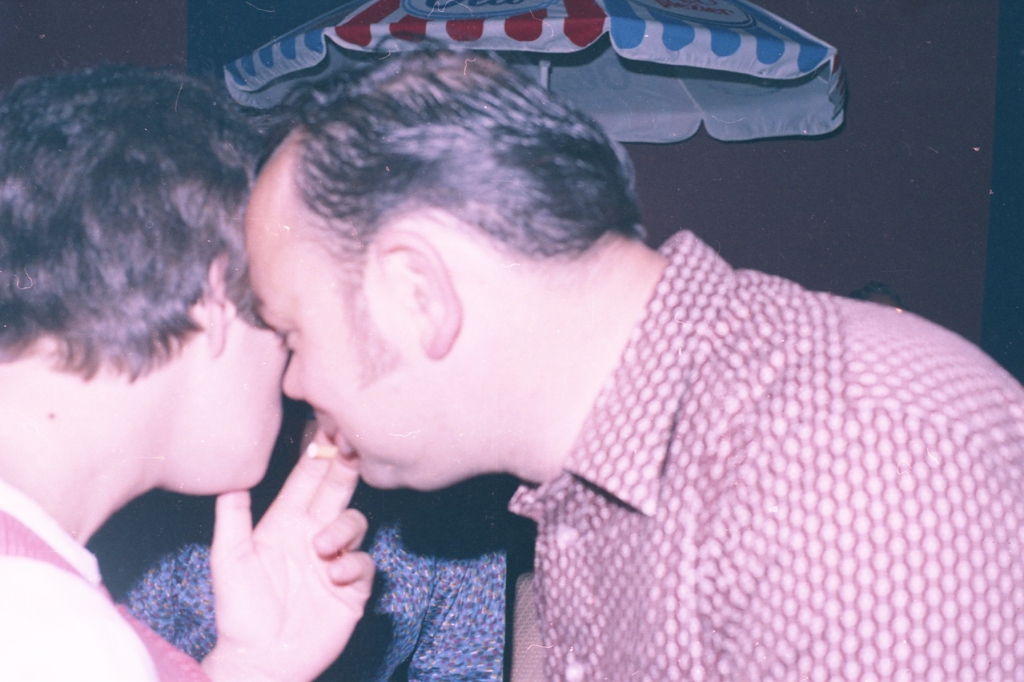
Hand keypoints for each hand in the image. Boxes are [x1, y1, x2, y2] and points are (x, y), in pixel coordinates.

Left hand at [200, 452, 373, 681]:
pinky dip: (353, 566)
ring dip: (344, 528)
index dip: (319, 454)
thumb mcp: (230, 559)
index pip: (306, 480)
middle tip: (352, 448)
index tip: (330, 428)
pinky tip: (334, 576)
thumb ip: (233, 517)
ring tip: (323, 548)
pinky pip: (365, 564)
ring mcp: (335, 560)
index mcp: (285, 523)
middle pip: (336, 491)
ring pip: (355, 523)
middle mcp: (313, 535)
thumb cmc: (239, 611)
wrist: (260, 660)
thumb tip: (231, 477)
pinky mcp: (351, 588)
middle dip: (344, 469)